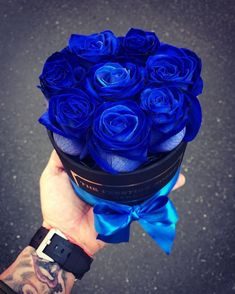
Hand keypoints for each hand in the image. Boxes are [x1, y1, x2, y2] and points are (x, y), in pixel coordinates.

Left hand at [40, 150, 184, 255]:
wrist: (69, 234)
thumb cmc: (58, 205)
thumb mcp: (52, 175)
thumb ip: (59, 157)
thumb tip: (66, 136)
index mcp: (92, 170)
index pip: (107, 151)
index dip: (115, 141)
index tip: (126, 126)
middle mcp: (108, 178)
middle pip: (127, 163)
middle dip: (139, 152)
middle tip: (152, 136)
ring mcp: (120, 190)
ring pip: (140, 177)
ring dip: (156, 168)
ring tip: (169, 154)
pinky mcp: (128, 203)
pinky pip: (148, 195)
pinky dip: (164, 188)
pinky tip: (176, 178)